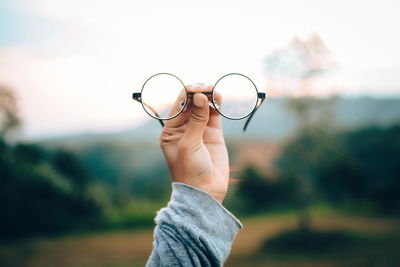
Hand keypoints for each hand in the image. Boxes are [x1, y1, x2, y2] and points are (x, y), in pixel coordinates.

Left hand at [160, 84, 228, 202]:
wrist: (205, 191)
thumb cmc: (189, 170)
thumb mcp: (189, 144)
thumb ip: (196, 120)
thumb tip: (201, 96)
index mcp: (171, 130)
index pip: (179, 106)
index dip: (187, 95)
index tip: (197, 89)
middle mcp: (184, 128)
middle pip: (192, 103)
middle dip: (198, 93)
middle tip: (207, 88)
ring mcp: (199, 129)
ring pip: (204, 106)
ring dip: (208, 96)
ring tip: (214, 90)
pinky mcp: (213, 133)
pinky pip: (214, 114)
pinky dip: (217, 104)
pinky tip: (219, 96)